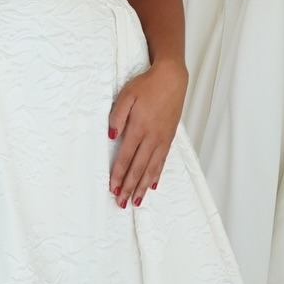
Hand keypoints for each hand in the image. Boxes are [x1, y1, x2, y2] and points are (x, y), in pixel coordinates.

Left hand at [108, 60, 185, 206]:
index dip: (119, 175)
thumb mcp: (126, 95)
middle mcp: (152, 137)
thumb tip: (111, 136)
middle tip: (122, 204)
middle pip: (139, 168)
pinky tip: (153, 185)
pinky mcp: (169, 138)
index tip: (113, 190)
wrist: (171, 78)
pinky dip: (157, 174)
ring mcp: (162, 139)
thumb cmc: (147, 85)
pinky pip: (162, 160)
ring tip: (137, 201)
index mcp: (139, 128)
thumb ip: (117, 116)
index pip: (126, 158)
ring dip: (143, 186)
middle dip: (130, 188)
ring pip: (152, 168)